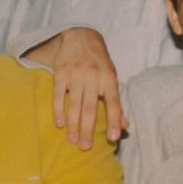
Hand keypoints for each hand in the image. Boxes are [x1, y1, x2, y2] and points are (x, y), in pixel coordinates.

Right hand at [28, 27, 124, 149]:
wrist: (81, 36)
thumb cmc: (99, 62)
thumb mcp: (111, 78)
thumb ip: (116, 102)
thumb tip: (124, 126)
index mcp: (109, 78)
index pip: (114, 103)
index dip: (114, 121)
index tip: (113, 138)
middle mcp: (93, 76)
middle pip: (90, 108)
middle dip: (87, 129)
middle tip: (85, 147)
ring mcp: (76, 74)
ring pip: (74, 104)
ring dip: (73, 125)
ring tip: (73, 140)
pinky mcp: (60, 72)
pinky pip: (58, 95)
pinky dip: (58, 111)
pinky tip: (60, 124)